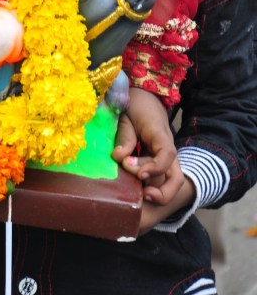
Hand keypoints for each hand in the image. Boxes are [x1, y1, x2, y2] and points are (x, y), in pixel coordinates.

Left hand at [112, 87, 184, 205]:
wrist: (145, 98)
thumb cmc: (135, 105)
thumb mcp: (126, 116)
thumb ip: (125, 137)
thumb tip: (119, 157)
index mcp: (159, 135)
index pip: (167, 155)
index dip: (156, 167)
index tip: (139, 174)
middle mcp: (166, 149)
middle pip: (176, 177)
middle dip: (163, 193)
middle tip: (143, 195)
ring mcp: (163, 157)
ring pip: (169, 181)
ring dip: (156, 191)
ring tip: (138, 196)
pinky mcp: (156, 161)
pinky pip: (158, 178)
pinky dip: (149, 186)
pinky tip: (134, 189)